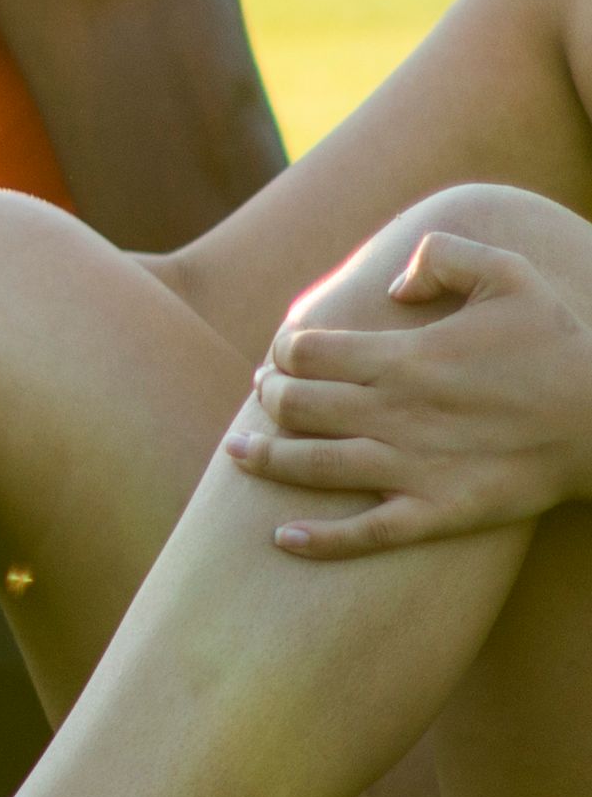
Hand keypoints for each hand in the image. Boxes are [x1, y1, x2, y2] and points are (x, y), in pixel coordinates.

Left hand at [234, 201, 591, 555]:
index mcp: (402, 358)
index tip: (286, 354)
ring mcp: (412, 466)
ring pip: (312, 465)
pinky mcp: (438, 512)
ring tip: (238, 451)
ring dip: (264, 458)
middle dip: (268, 397)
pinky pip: (366, 533)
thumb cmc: (557, 345)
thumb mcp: (507, 274)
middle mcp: (394, 413)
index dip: (283, 350)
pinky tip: (282, 539)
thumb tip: (391, 285)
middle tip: (265, 394)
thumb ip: (441, 257)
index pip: (304, 352)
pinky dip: (318, 539)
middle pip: (295, 405)